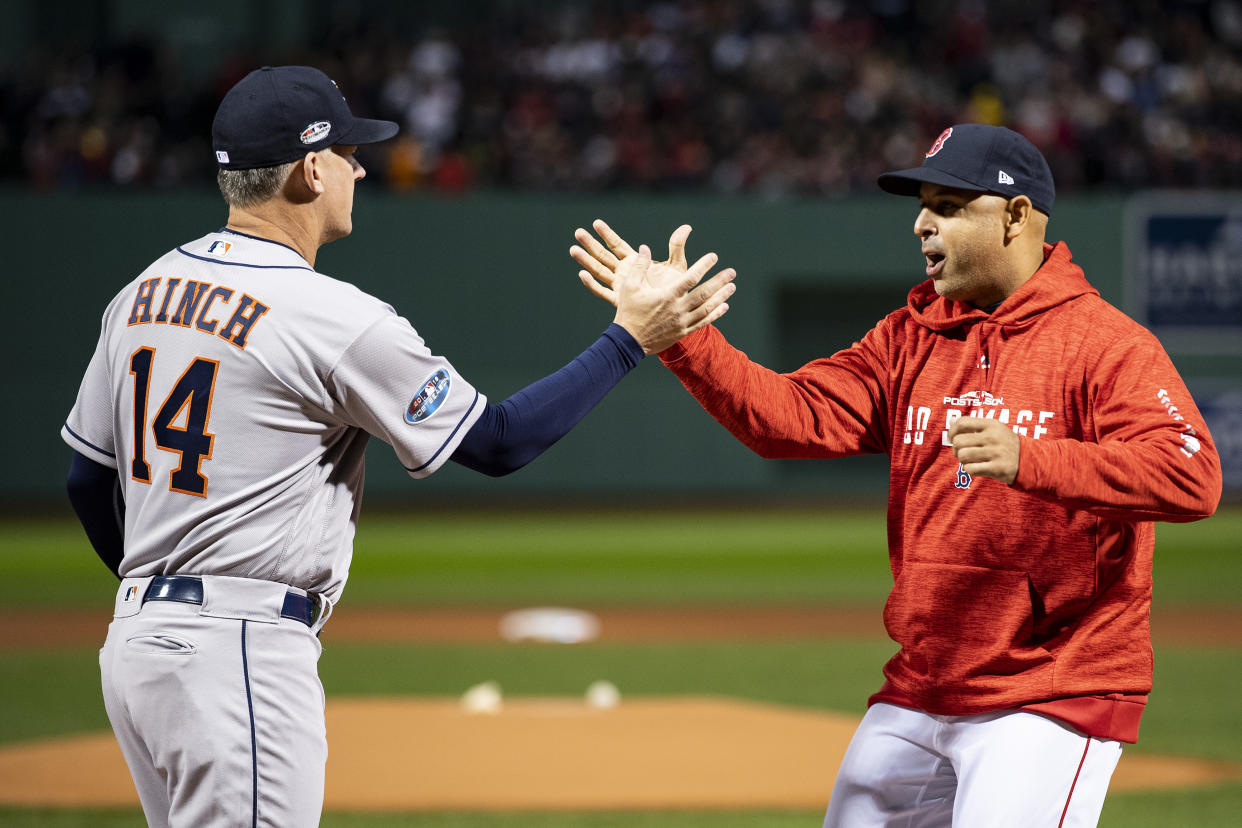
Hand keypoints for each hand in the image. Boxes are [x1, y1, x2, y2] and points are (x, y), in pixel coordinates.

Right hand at [571, 219, 692, 306]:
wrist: (670, 316)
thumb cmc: (673, 290)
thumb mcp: (675, 267)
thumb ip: (677, 247)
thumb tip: (686, 227)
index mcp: (634, 263)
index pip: (617, 245)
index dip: (607, 234)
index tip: (595, 223)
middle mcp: (624, 274)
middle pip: (604, 256)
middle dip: (590, 244)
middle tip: (577, 232)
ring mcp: (620, 288)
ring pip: (600, 271)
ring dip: (586, 261)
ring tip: (573, 249)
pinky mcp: (620, 301)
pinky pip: (603, 292)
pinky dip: (593, 285)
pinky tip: (582, 276)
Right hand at [610, 244, 735, 354]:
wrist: (628, 342)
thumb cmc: (628, 313)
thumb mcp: (629, 287)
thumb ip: (639, 266)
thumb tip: (644, 247)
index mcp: (667, 296)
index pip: (691, 278)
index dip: (704, 266)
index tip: (713, 257)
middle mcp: (678, 309)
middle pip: (704, 293)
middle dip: (719, 281)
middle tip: (732, 272)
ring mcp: (682, 322)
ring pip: (707, 308)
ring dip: (721, 297)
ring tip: (732, 287)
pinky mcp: (682, 332)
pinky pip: (703, 322)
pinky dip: (715, 314)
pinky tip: (724, 307)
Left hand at [948, 417, 1020, 484]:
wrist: (1029, 460)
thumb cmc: (1005, 444)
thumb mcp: (994, 429)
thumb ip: (973, 425)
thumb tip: (951, 421)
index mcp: (991, 425)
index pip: (962, 423)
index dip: (952, 431)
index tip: (952, 438)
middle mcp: (993, 437)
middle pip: (959, 441)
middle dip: (956, 449)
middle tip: (962, 452)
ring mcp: (995, 453)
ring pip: (963, 455)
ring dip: (962, 460)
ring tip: (970, 460)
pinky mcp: (997, 468)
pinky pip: (970, 469)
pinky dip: (969, 469)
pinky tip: (977, 467)